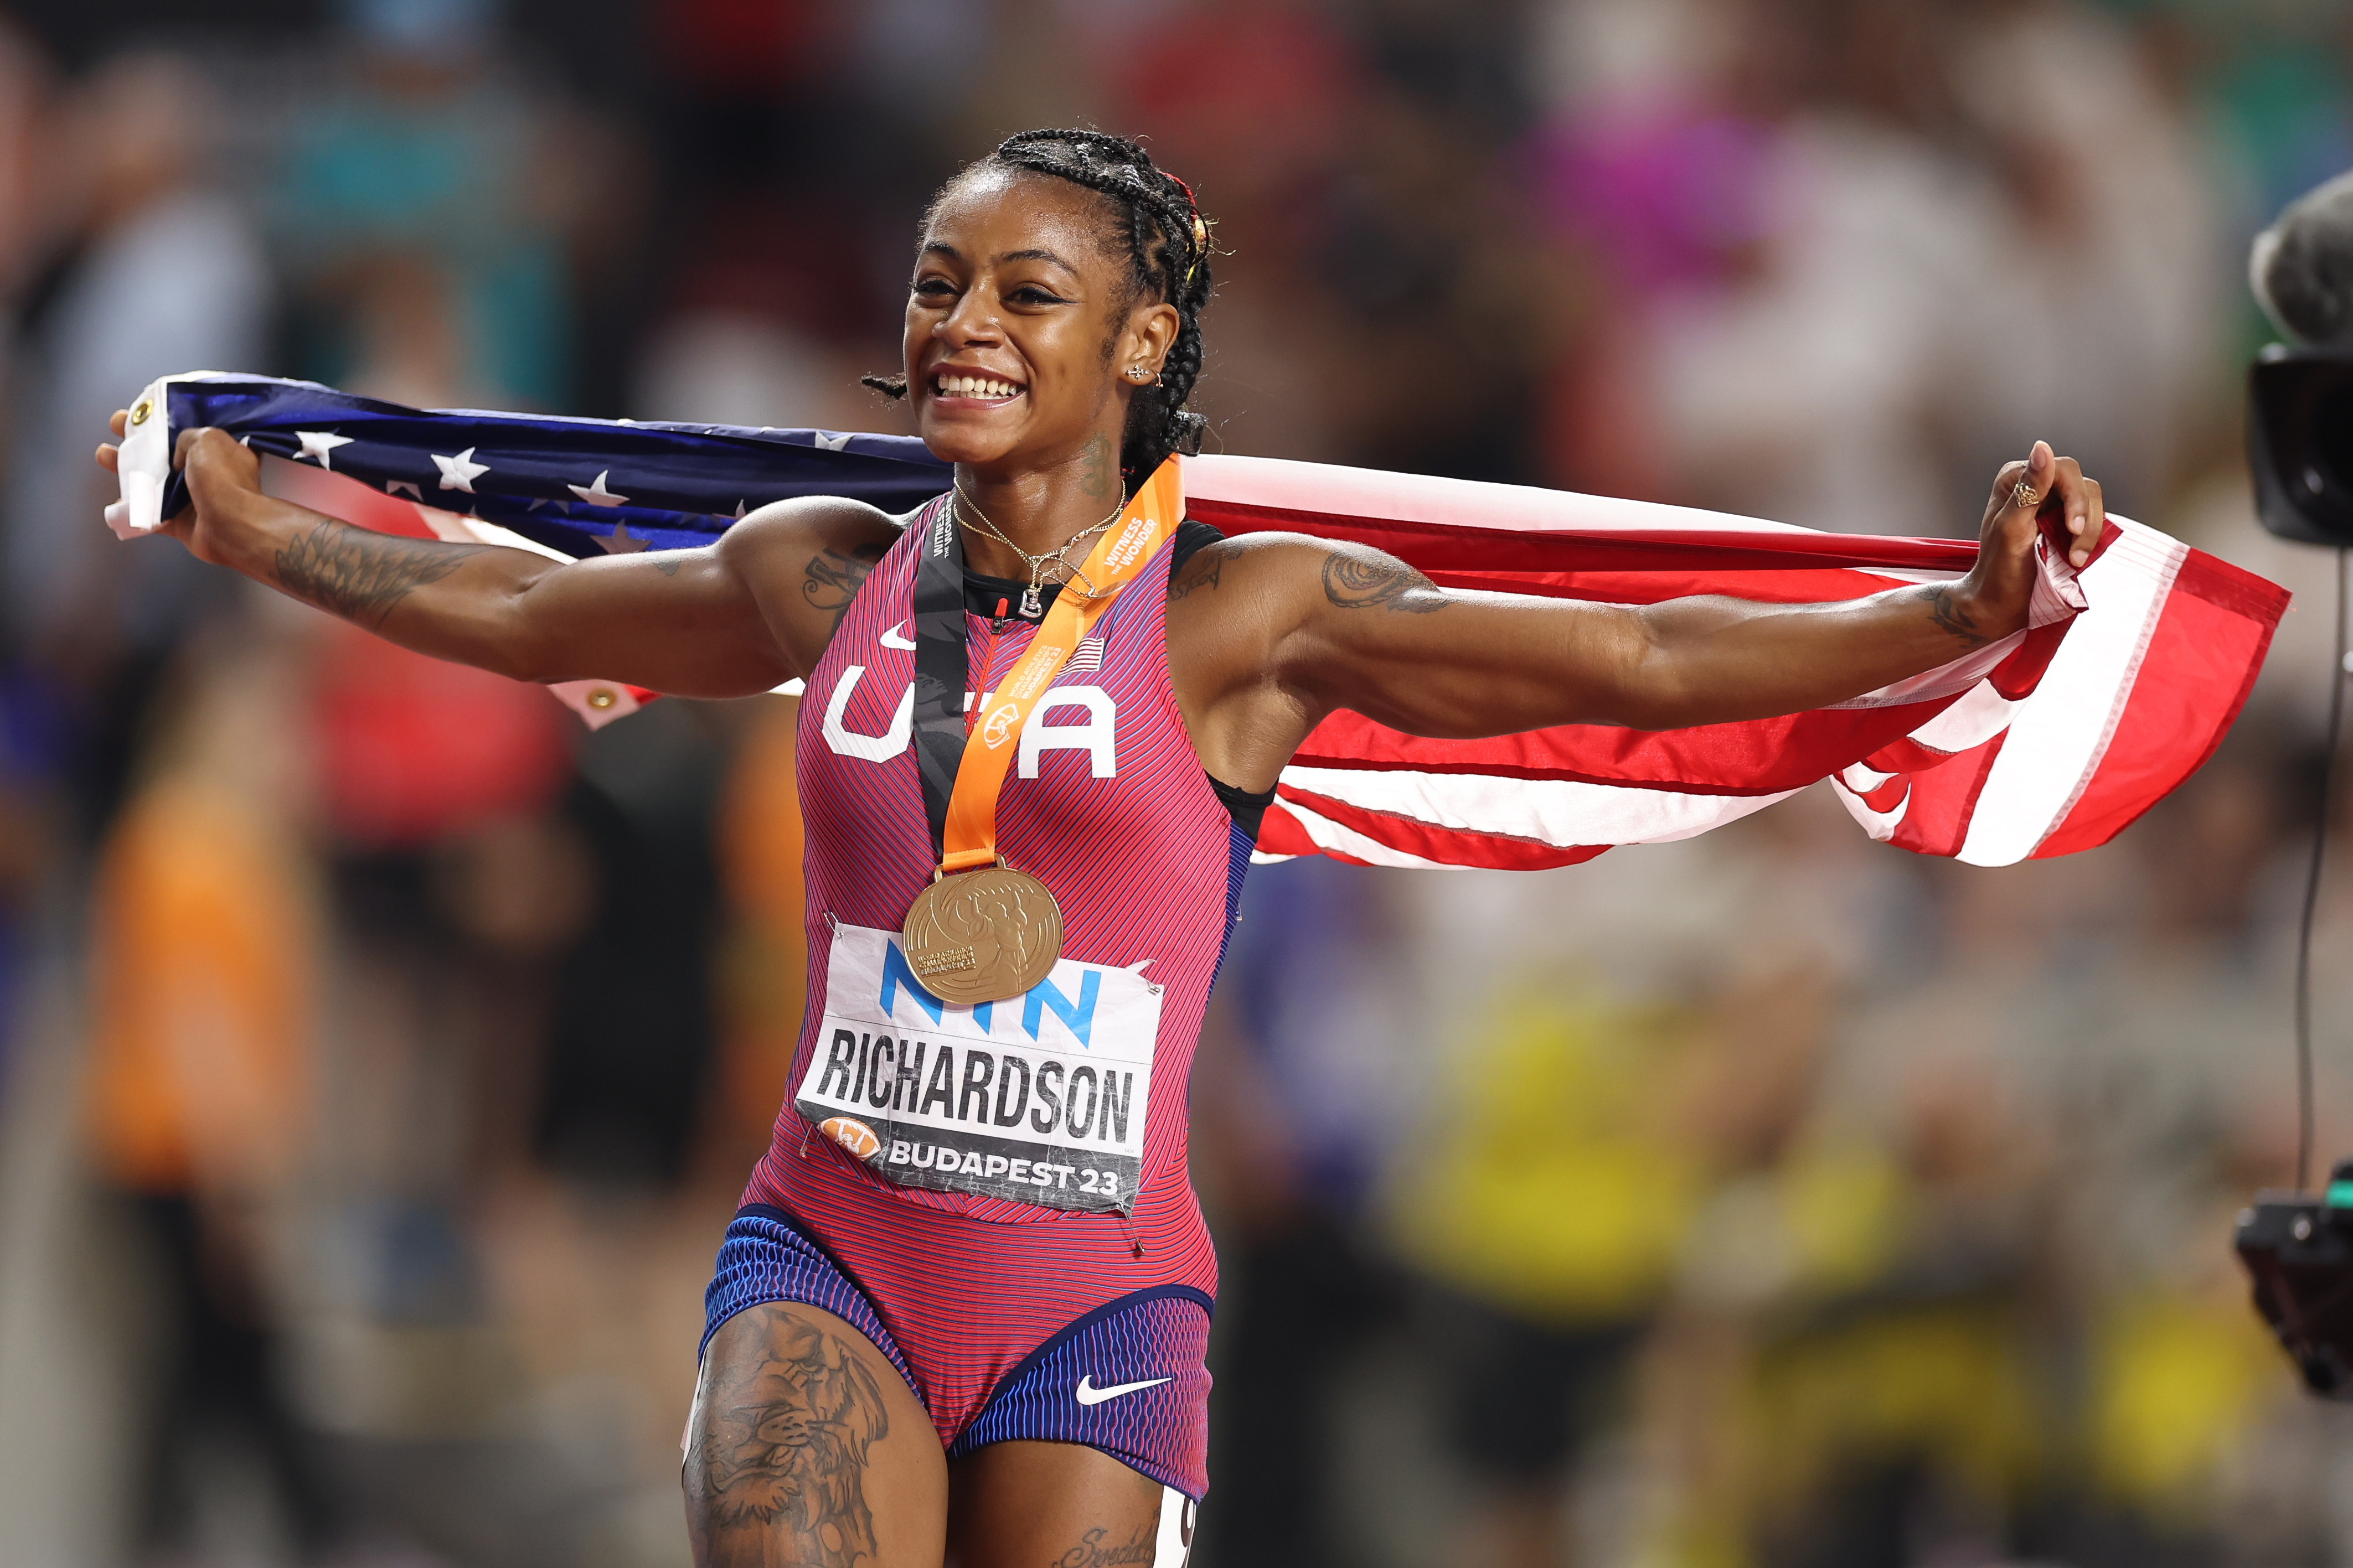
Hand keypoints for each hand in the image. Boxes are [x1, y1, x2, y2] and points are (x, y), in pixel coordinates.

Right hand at [96, 412, 264, 565]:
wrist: (229, 525)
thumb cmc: (223, 479)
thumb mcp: (206, 438)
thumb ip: (186, 435)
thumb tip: (178, 451)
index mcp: (220, 450)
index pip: (189, 431)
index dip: (165, 421)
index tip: (143, 414)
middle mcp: (208, 474)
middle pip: (166, 453)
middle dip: (138, 440)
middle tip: (117, 426)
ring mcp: (193, 498)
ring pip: (154, 481)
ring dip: (127, 469)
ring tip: (104, 455)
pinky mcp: (181, 522)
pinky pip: (152, 512)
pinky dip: (133, 506)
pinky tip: (117, 500)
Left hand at [1954, 440, 2103, 637]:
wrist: (1999, 603)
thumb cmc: (1998, 568)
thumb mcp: (2010, 527)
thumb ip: (2028, 488)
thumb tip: (2042, 448)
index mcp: (2016, 479)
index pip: (2063, 469)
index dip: (2074, 497)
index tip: (2072, 527)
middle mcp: (2037, 487)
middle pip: (2084, 486)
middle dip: (2086, 519)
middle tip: (2074, 553)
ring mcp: (2054, 506)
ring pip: (2094, 504)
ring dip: (2090, 533)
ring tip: (2074, 560)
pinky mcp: (2067, 525)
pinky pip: (2094, 521)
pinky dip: (2091, 540)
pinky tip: (2076, 558)